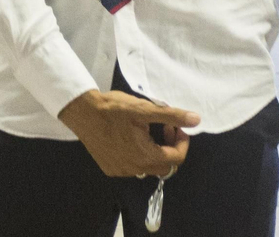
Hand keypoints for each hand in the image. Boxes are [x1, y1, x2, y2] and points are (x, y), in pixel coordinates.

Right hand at [58, 89, 199, 177]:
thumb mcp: (144, 109)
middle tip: (164, 128)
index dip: (182, 142)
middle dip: (170, 148)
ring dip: (154, 152)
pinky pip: (132, 167)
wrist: (82, 111)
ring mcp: (120, 170)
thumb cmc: (114, 109)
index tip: (176, 126)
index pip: (176, 158)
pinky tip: (130, 139)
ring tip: (146, 132)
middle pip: (164, 166)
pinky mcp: (110, 168)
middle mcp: (134, 169)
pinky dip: (138, 156)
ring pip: (148, 168)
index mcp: (145, 156)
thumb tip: (196, 120)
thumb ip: (172, 116)